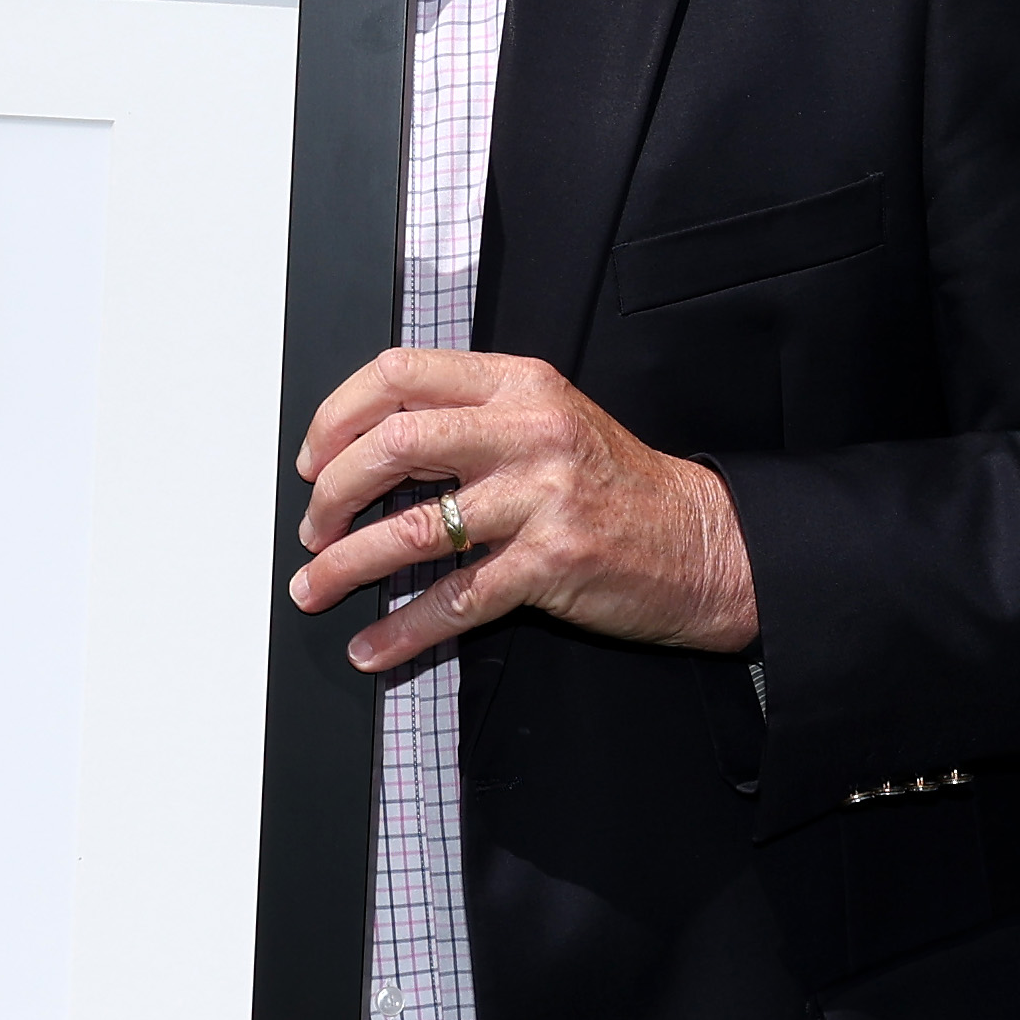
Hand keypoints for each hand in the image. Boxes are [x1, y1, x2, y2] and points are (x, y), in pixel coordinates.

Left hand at [290, 349, 755, 665]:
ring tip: (314, 586)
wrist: (706, 542)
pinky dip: (402, 630)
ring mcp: (541, 497)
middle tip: (313, 527)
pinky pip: (456, 599)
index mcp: (517, 383)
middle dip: (332, 493)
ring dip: (347, 564)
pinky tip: (372, 646)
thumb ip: (469, 418)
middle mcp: (527, 430)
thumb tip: (366, 450)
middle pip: (392, 445)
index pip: (399, 374)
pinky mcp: (552, 563)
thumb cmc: (615, 484)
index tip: (314, 458)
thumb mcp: (547, 420)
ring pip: (413, 528)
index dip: (337, 416)